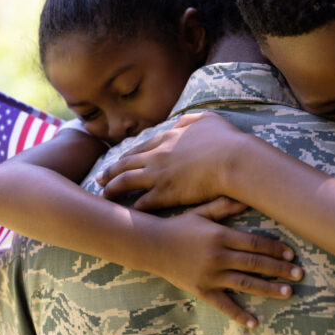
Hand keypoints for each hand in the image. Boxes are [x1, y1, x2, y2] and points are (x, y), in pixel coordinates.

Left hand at [97, 112, 247, 209]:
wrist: (234, 160)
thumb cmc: (227, 140)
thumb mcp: (208, 120)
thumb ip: (190, 120)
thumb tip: (180, 121)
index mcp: (167, 138)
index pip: (140, 148)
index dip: (127, 156)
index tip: (118, 162)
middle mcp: (157, 155)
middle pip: (126, 164)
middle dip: (110, 172)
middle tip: (99, 179)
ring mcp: (159, 175)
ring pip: (125, 182)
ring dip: (112, 190)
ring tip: (103, 196)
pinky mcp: (166, 194)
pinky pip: (141, 203)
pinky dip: (130, 208)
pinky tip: (124, 214)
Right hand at [152, 197, 303, 327]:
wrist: (150, 245)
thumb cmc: (178, 226)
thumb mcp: (201, 212)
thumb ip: (225, 206)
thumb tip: (247, 197)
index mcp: (220, 236)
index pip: (254, 243)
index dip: (275, 249)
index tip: (292, 254)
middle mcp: (218, 256)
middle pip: (254, 263)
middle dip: (279, 269)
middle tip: (300, 275)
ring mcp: (210, 275)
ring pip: (244, 283)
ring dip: (268, 289)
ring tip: (288, 293)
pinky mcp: (201, 290)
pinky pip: (223, 304)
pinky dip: (239, 314)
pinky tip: (255, 323)